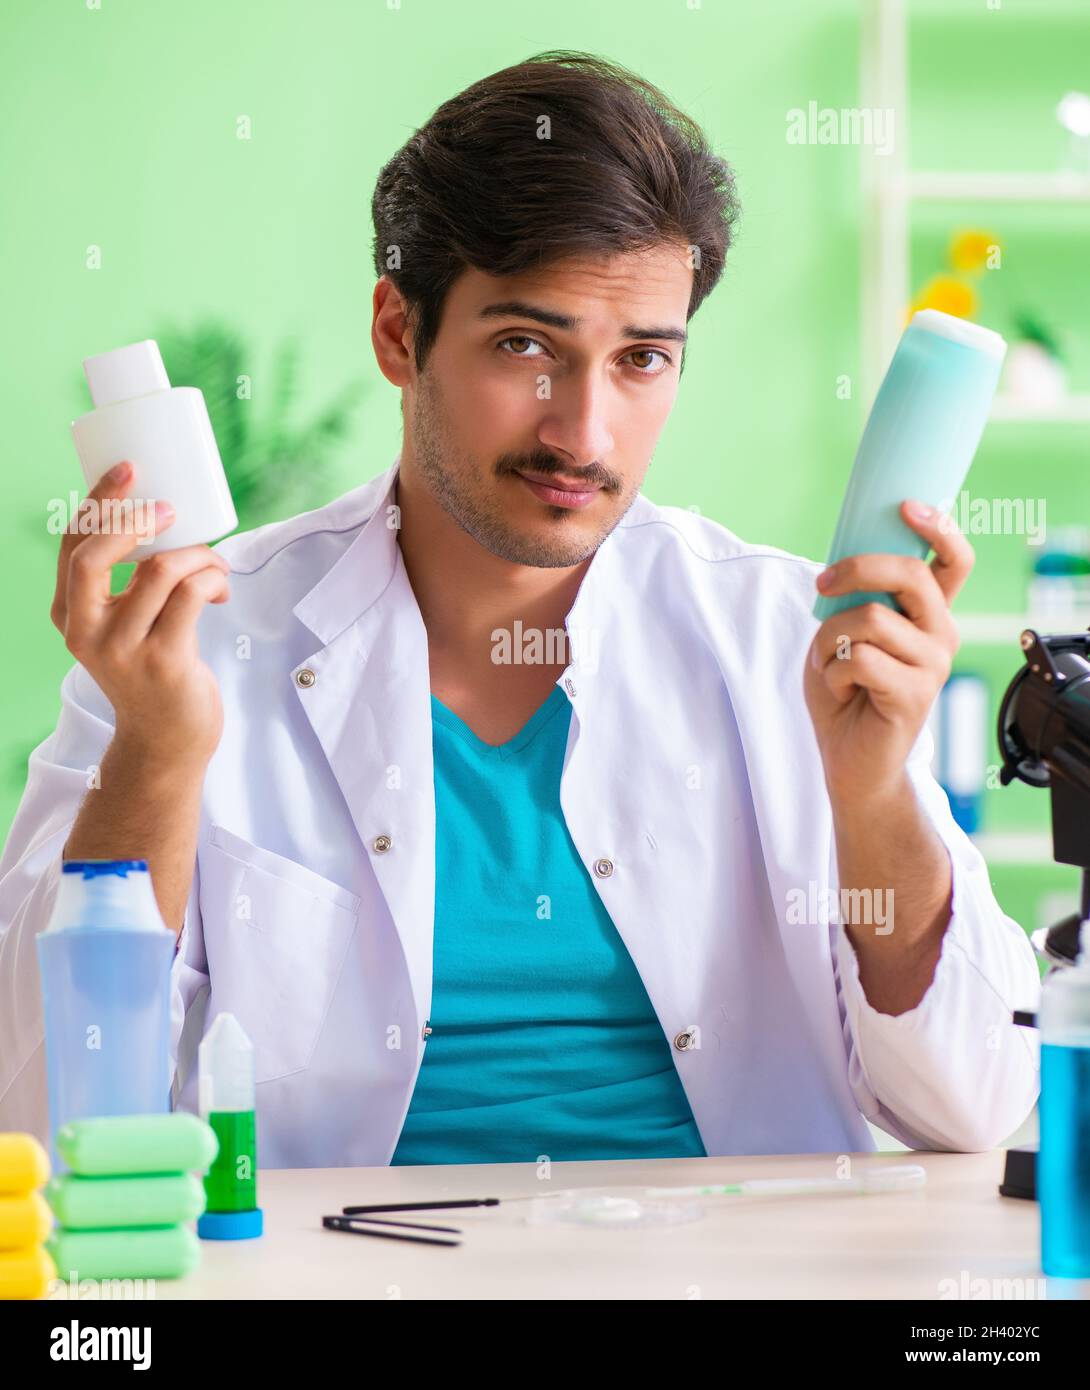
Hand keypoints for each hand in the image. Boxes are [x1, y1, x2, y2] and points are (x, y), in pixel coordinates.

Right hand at [51, 460, 231, 766]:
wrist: (166, 739)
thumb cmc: (152, 668)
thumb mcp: (124, 625)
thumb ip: (128, 584)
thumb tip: (168, 517)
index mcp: (69, 613)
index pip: (73, 544)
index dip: (99, 501)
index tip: (128, 469)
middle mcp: (86, 631)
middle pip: (97, 554)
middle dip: (136, 518)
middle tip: (172, 510)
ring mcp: (123, 648)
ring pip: (160, 570)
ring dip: (198, 555)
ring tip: (215, 564)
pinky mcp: (164, 660)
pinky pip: (191, 596)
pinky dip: (211, 579)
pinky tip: (220, 587)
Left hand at [803, 499, 971, 807]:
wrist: (848, 759)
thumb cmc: (845, 692)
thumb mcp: (843, 634)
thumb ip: (854, 601)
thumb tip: (843, 568)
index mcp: (929, 615)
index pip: (953, 561)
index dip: (939, 528)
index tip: (908, 506)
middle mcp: (940, 635)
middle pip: (910, 574)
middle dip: (857, 568)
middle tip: (823, 584)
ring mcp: (932, 665)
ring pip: (870, 618)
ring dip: (830, 638)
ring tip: (831, 664)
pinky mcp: (914, 694)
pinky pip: (859, 659)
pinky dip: (832, 671)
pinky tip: (841, 690)